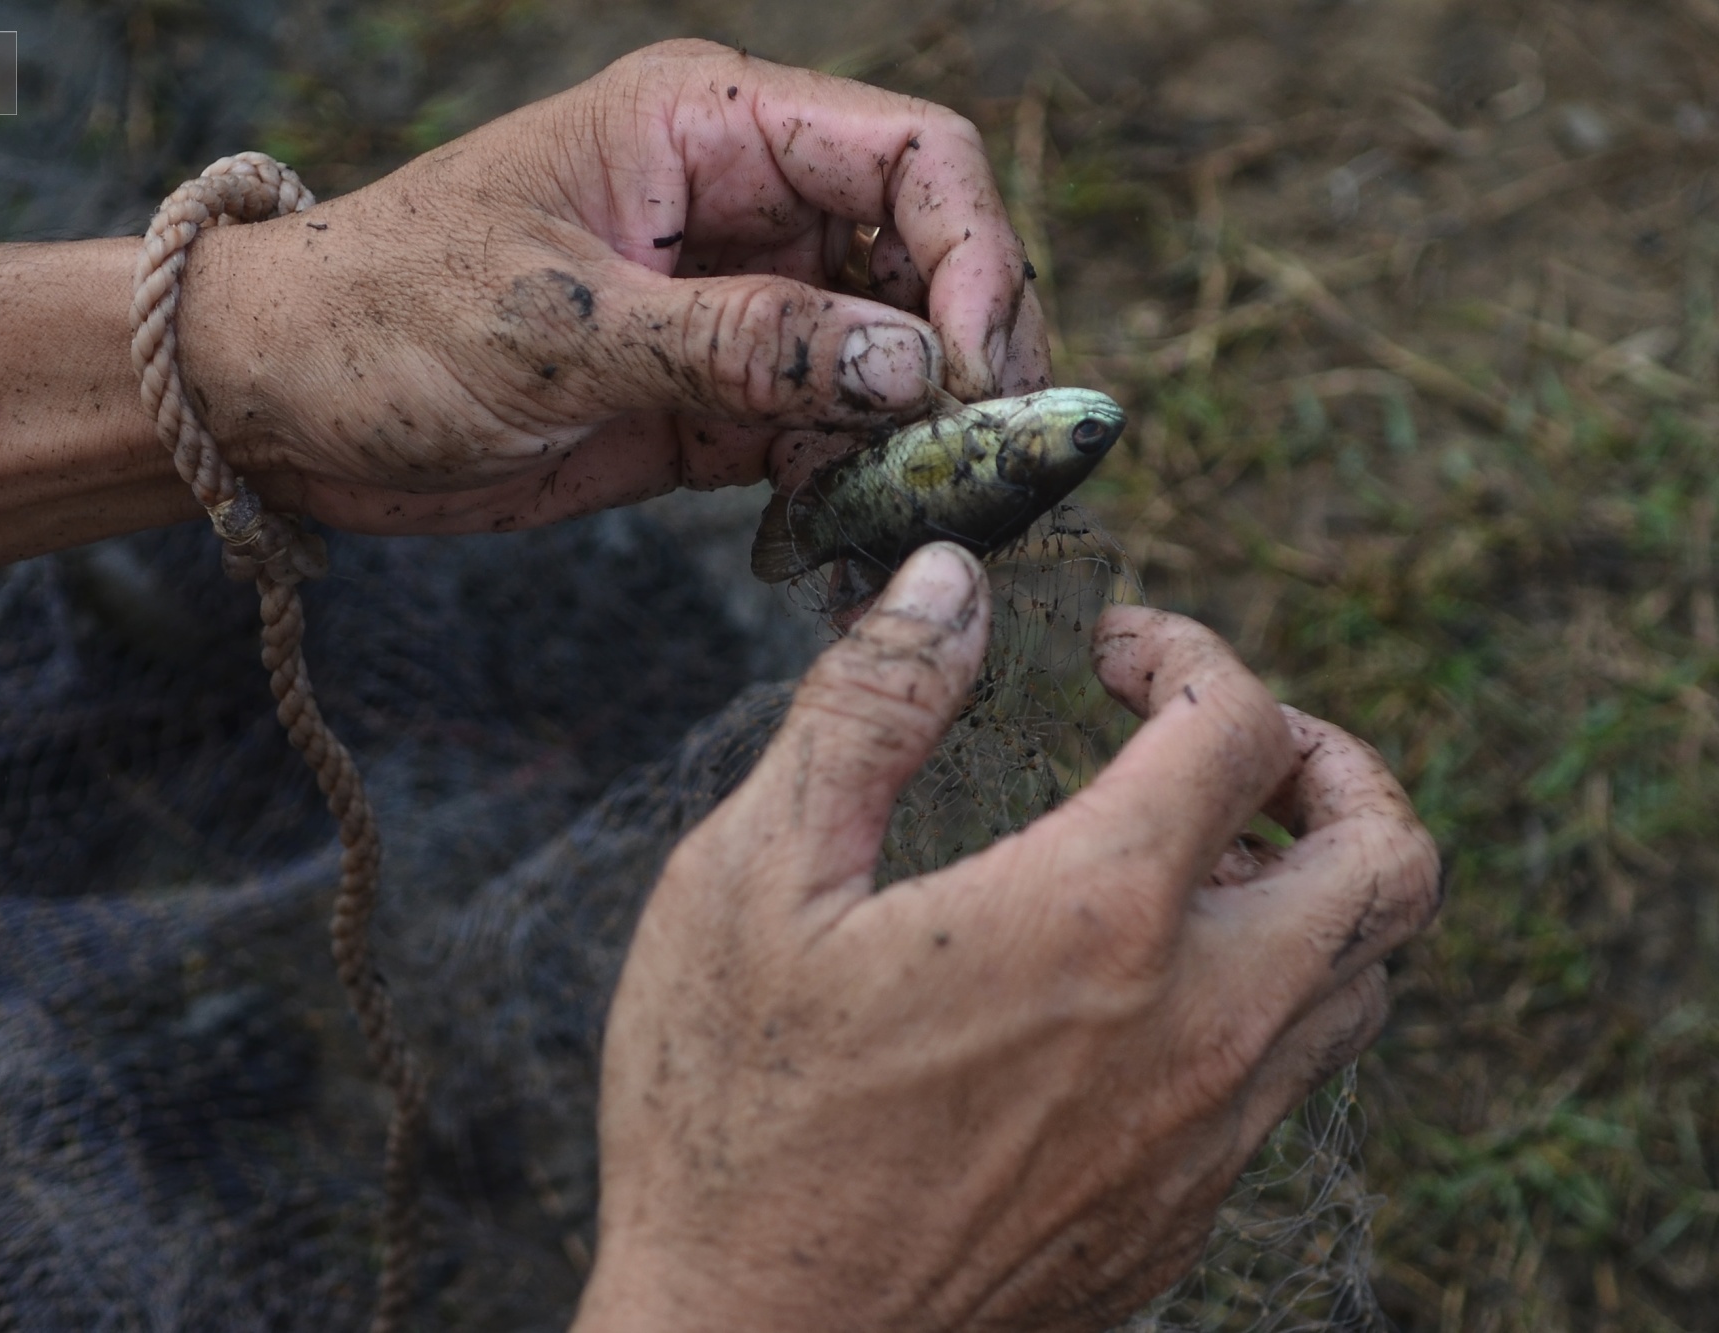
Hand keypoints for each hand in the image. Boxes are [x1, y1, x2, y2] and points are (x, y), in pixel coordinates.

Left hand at [176, 39, 1051, 535]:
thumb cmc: (386, 318)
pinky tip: (837, 539)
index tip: (980, 377)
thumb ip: (739, 342)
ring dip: (914, 438)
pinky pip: (821, 436)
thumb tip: (910, 368)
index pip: (911, 156)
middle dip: (963, 359)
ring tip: (914, 517)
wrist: (283, 407)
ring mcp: (733, 309)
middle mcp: (741, 207)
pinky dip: (847, 486)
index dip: (974, 256)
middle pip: (923, 260)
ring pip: (886, 360)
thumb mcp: (559, 324)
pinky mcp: (710, 401)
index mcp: (707, 125)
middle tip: (979, 466)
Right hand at [573, 545, 1440, 1332]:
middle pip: (1392, 857)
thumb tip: (947, 579)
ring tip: (1190, 856)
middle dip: (1331, 759)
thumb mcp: (750, 881)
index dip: (1188, 648)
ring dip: (1311, 881)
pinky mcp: (1185, 1214)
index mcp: (1093, 915)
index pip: (1239, 724)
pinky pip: (1292, 1075)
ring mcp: (1207, 1136)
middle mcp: (1197, 1025)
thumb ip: (866, 708)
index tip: (1112, 653)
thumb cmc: (730, 1118)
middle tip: (1227, 741)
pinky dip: (1266, 990)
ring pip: (1364, 975)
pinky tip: (1138, 988)